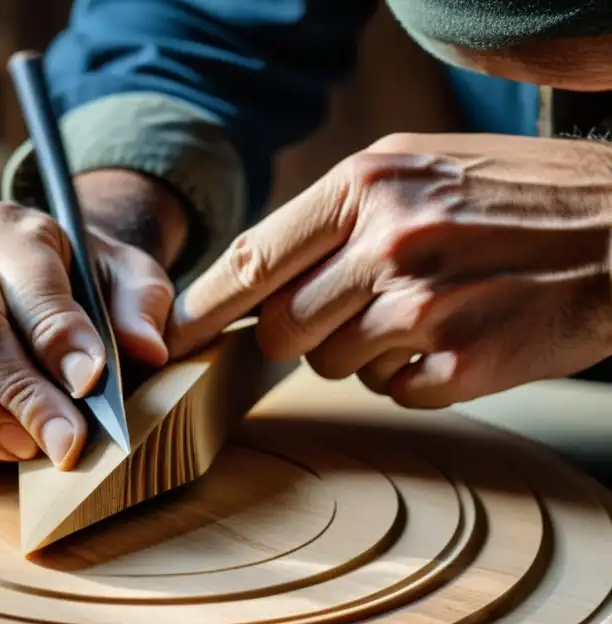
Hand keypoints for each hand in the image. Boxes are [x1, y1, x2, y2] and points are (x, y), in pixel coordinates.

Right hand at [0, 171, 185, 469]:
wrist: (34, 291)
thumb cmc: (84, 288)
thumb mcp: (126, 278)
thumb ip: (142, 303)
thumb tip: (146, 347)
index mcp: (3, 228)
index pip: (28, 283)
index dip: (59, 337)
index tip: (92, 382)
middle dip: (26, 398)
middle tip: (68, 443)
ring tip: (31, 447)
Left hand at [166, 133, 611, 407]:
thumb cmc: (510, 200)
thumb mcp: (415, 172)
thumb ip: (331, 220)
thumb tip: (251, 278)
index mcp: (368, 185)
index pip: (252, 261)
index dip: (203, 309)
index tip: (173, 338)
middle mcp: (390, 241)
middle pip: (282, 327)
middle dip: (304, 332)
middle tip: (356, 310)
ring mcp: (426, 306)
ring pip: (332, 364)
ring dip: (362, 352)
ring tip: (424, 311)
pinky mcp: (461, 362)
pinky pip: (390, 392)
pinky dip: (411, 376)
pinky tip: (456, 336)